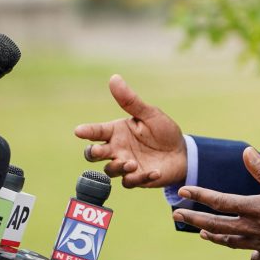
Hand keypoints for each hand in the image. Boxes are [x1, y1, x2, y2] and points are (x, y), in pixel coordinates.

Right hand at [75, 74, 187, 188]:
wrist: (181, 152)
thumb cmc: (163, 131)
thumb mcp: (150, 114)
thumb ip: (130, 101)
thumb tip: (114, 77)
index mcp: (117, 131)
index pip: (97, 131)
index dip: (87, 131)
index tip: (79, 131)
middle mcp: (116, 148)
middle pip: (94, 154)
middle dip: (94, 153)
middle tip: (100, 151)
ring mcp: (125, 165)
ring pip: (110, 170)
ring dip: (118, 167)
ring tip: (131, 162)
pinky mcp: (136, 178)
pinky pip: (131, 181)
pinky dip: (141, 178)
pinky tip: (154, 172)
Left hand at [172, 147, 259, 259]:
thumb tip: (246, 153)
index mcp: (257, 209)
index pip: (220, 201)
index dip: (200, 195)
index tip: (183, 192)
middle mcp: (254, 229)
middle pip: (217, 224)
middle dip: (194, 218)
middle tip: (177, 214)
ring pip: (230, 242)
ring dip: (213, 236)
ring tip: (202, 232)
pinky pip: (255, 255)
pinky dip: (248, 251)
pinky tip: (247, 251)